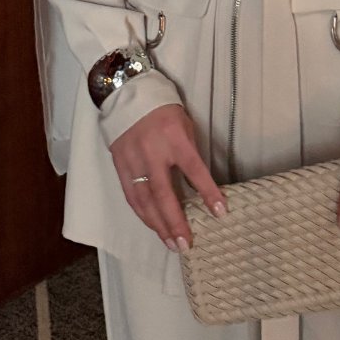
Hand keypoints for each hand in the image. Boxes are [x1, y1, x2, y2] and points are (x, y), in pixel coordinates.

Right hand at [109, 103, 226, 251]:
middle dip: (175, 221)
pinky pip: (131, 195)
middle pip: (164, 193)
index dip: (207, 191)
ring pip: (144, 200)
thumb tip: (198, 186)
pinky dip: (142, 214)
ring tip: (170, 243)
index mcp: (174, 137)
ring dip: (157, 224)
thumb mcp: (184, 125)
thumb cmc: (164, 110)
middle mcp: (152, 152)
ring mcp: (133, 160)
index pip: (194, 169)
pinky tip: (152, 226)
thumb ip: (190, 153)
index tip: (219, 212)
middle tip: (185, 244)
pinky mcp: (120, 165)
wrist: (128, 95)